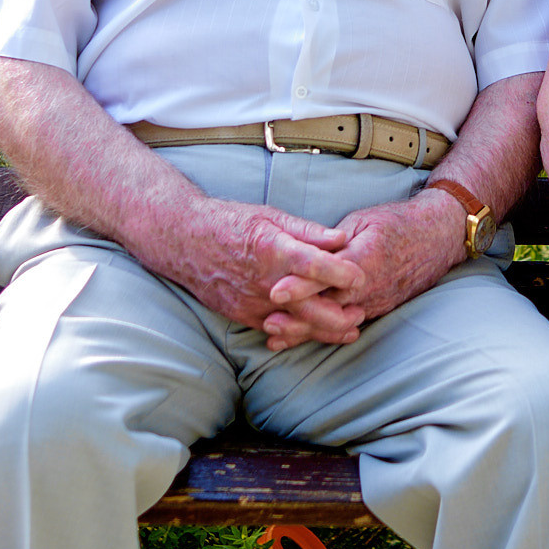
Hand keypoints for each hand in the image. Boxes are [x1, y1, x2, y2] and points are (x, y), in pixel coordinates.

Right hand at [129, 197, 367, 350]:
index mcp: (272, 249)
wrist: (185, 241)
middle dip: (340, 315)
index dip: (341, 272)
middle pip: (309, 308)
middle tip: (362, 310)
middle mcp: (263, 281)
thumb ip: (307, 231)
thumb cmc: (231, 222)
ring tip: (349, 328)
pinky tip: (319, 333)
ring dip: (325, 330)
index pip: (313, 266)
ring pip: (296, 326)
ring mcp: (252, 303)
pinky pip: (276, 331)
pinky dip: (299, 332)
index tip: (362, 275)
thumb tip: (342, 238)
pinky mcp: (243, 316)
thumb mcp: (270, 216)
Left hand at [280, 190, 463, 330]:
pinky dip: (323, 332)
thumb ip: (334, 239)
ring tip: (276, 337)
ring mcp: (375, 302)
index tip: (275, 292)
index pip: (327, 275)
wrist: (437, 237)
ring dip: (306, 331)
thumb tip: (305, 249)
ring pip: (335, 322)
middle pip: (328, 307)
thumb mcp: (363, 221)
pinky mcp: (378, 310)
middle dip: (298, 318)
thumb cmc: (397, 223)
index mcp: (363, 259)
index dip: (301, 285)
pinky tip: (301, 338)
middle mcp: (369, 286)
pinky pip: (346, 325)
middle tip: (268, 323)